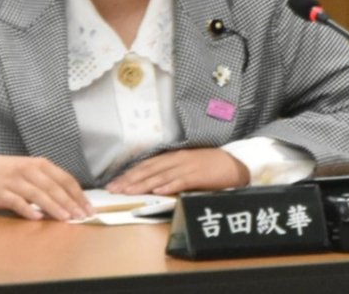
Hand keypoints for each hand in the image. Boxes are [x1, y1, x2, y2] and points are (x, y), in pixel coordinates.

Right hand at [0, 153, 92, 220]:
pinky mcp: (1, 192)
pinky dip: (28, 210)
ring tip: (66, 218)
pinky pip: (17, 202)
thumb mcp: (32, 170)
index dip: (78, 194)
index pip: (65, 179)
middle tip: (82, 216)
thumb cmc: (10, 171)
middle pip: (54, 187)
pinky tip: (38, 218)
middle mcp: (30, 170)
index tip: (88, 207)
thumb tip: (71, 199)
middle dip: (70, 202)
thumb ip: (49, 181)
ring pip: (38, 195)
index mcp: (41, 164)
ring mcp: (15, 181)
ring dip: (54, 207)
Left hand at [105, 148, 249, 195]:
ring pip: (160, 176)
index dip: (130, 173)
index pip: (147, 165)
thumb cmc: (211, 165)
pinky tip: (157, 191)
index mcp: (174, 156)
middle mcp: (177, 159)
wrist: (235, 164)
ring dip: (142, 184)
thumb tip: (152, 182)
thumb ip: (172, 171)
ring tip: (128, 191)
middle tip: (113, 189)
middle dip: (130, 180)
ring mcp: (187, 167)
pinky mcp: (198, 175)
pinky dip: (168, 186)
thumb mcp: (188, 164)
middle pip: (149, 169)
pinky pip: (180, 181)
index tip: (115, 182)